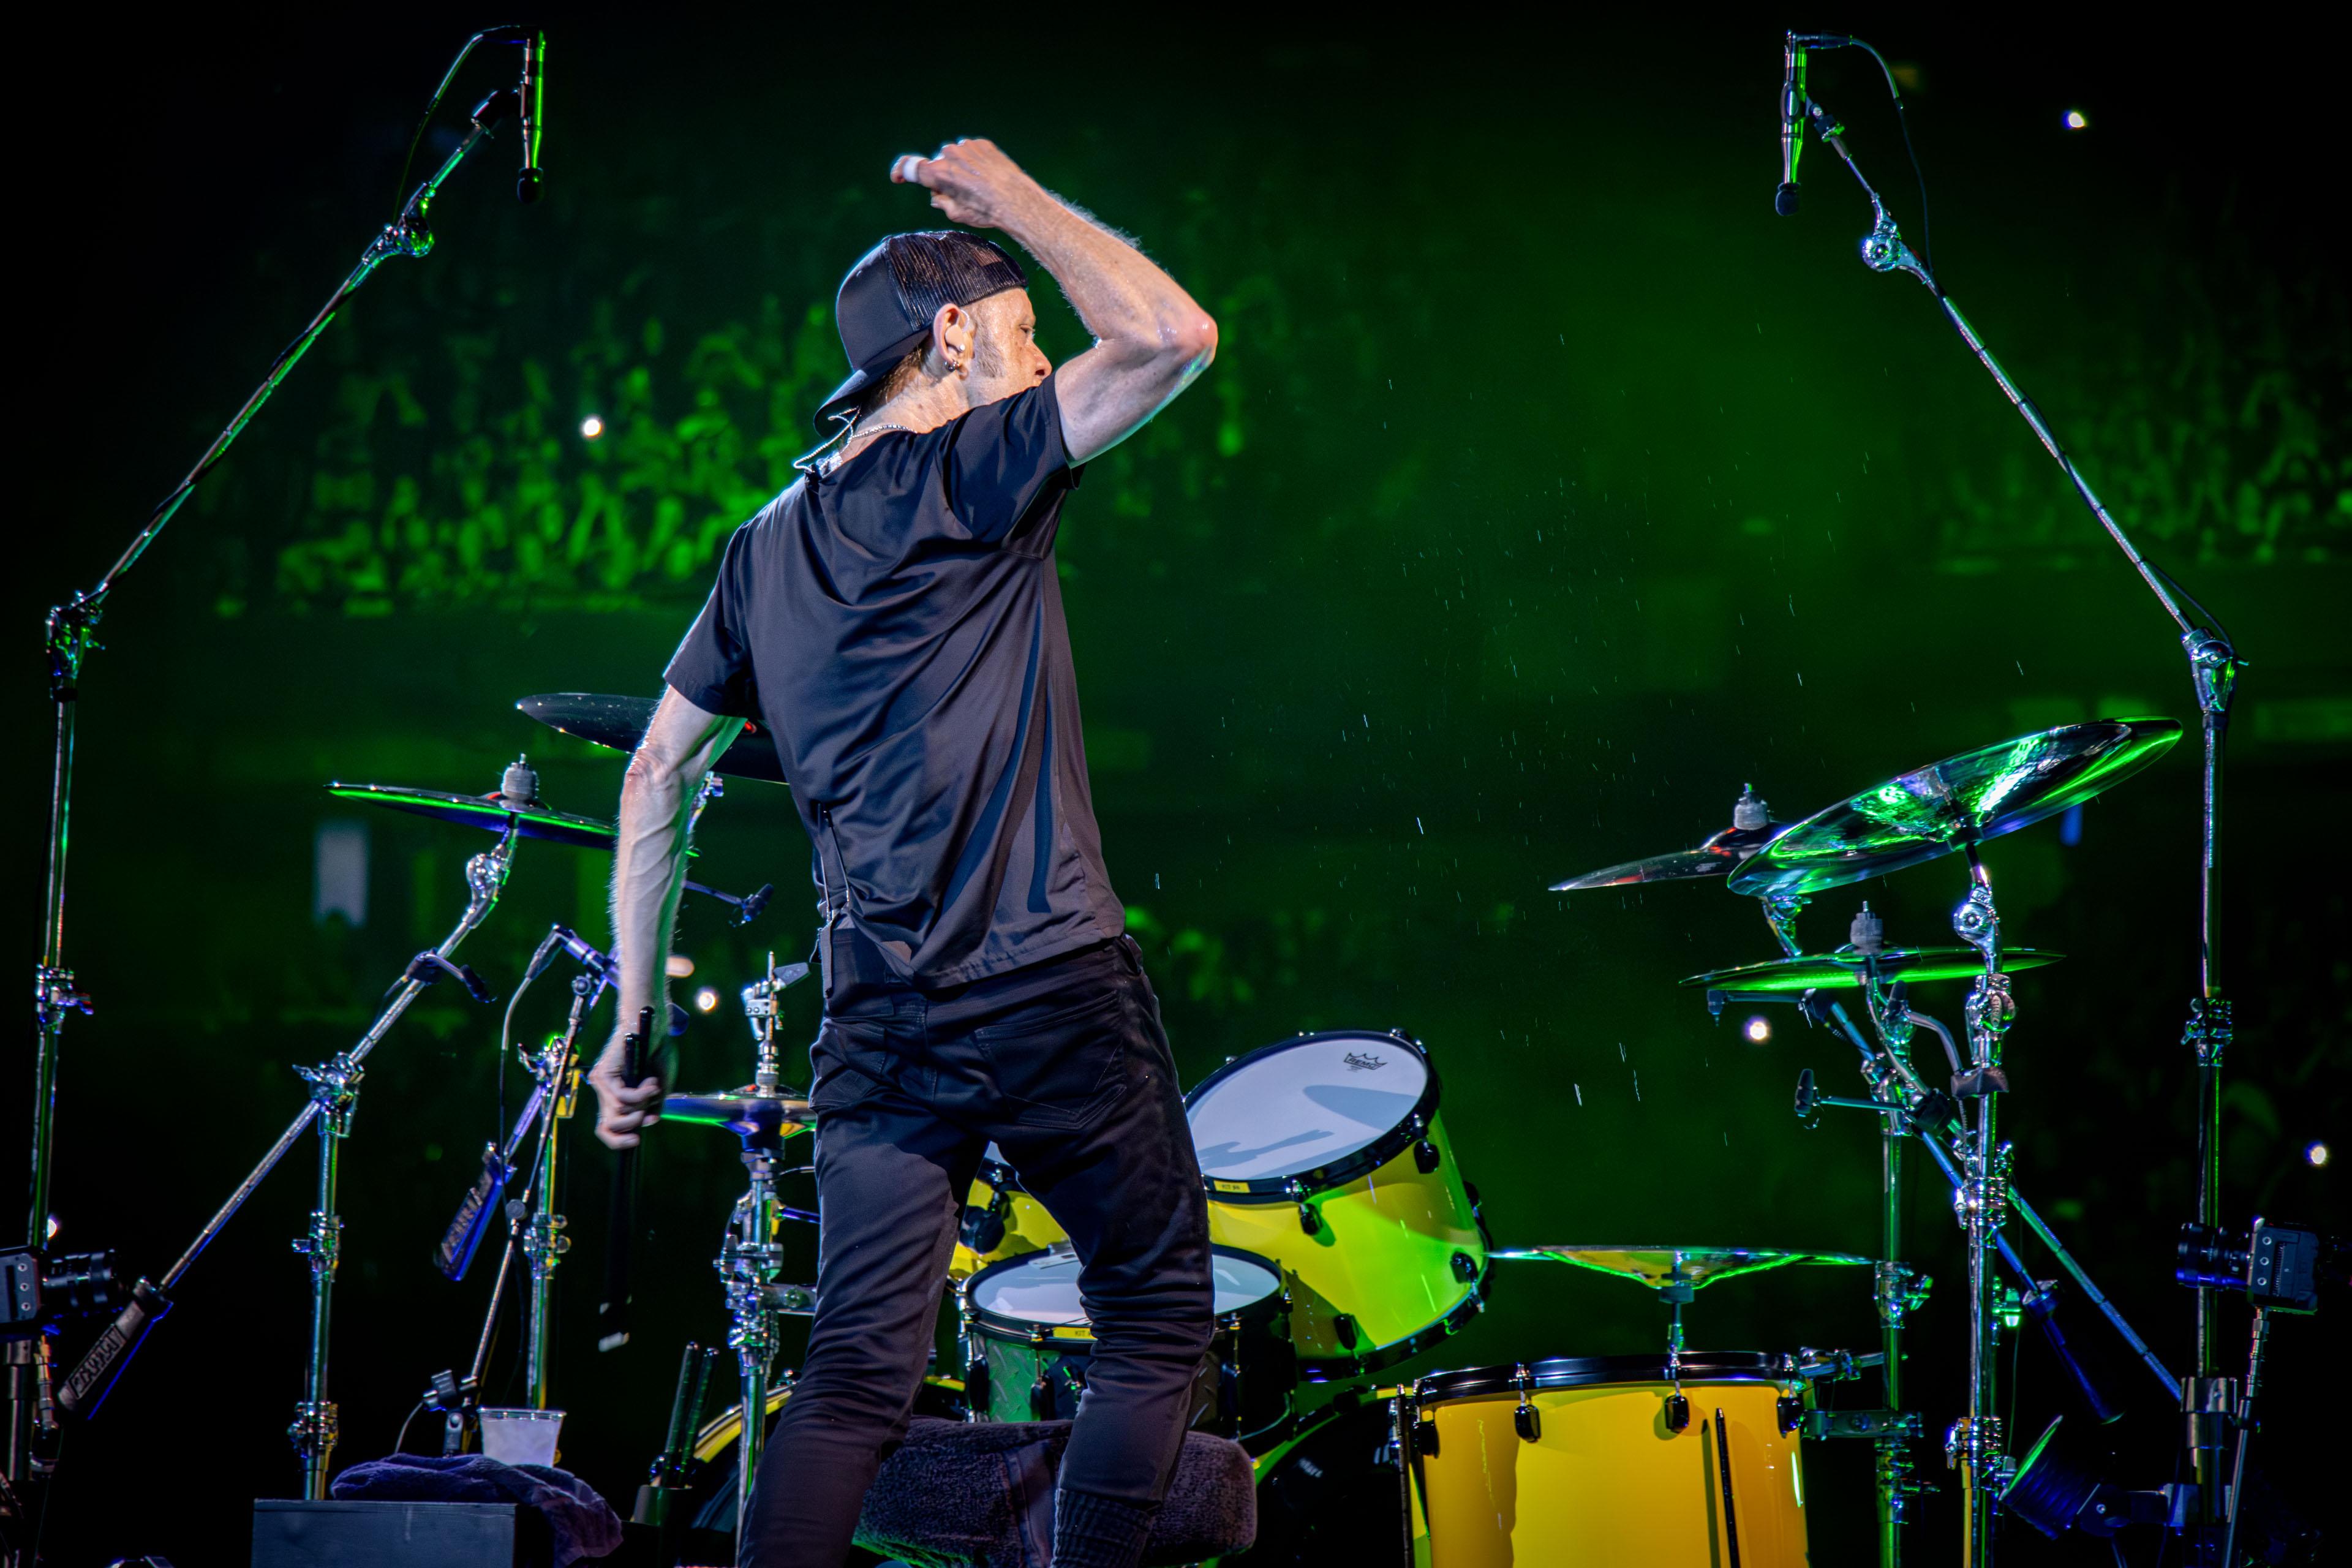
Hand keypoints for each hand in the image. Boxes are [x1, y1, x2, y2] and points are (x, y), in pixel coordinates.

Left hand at [588, 1022, 664, 1149]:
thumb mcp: (660, 1086)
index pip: (607, 1127)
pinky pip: (622, 1097)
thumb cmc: (657, 1052)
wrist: (652, 1027)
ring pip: (618, 1112)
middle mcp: (605, 1091)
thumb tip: (649, 1122)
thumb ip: (652, 1106)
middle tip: (649, 1115)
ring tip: (655, 1086)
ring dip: (643, 1103)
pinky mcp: (603, 1074)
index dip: (618, 1140)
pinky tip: (652, 1083)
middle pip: (608, 1125)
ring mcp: (601, 1083)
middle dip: (631, 1126)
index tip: (636, 1141)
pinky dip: (641, 1094)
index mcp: (616, 1095)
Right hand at [890, 139, 1042, 230]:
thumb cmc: (986, 211)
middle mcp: (949, 155)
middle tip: (960, 194)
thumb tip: (937, 194)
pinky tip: (986, 176)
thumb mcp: (956, 214)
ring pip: (955, 158)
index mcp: (938, 173)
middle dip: (943, 178)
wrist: (1017, 200)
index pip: (909, 167)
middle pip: (937, 165)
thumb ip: (941, 200)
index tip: (898, 177)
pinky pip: (971, 152)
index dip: (901, 171)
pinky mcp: (982, 144)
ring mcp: (966, 147)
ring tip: (978, 186)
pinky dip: (974, 162)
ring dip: (960, 169)